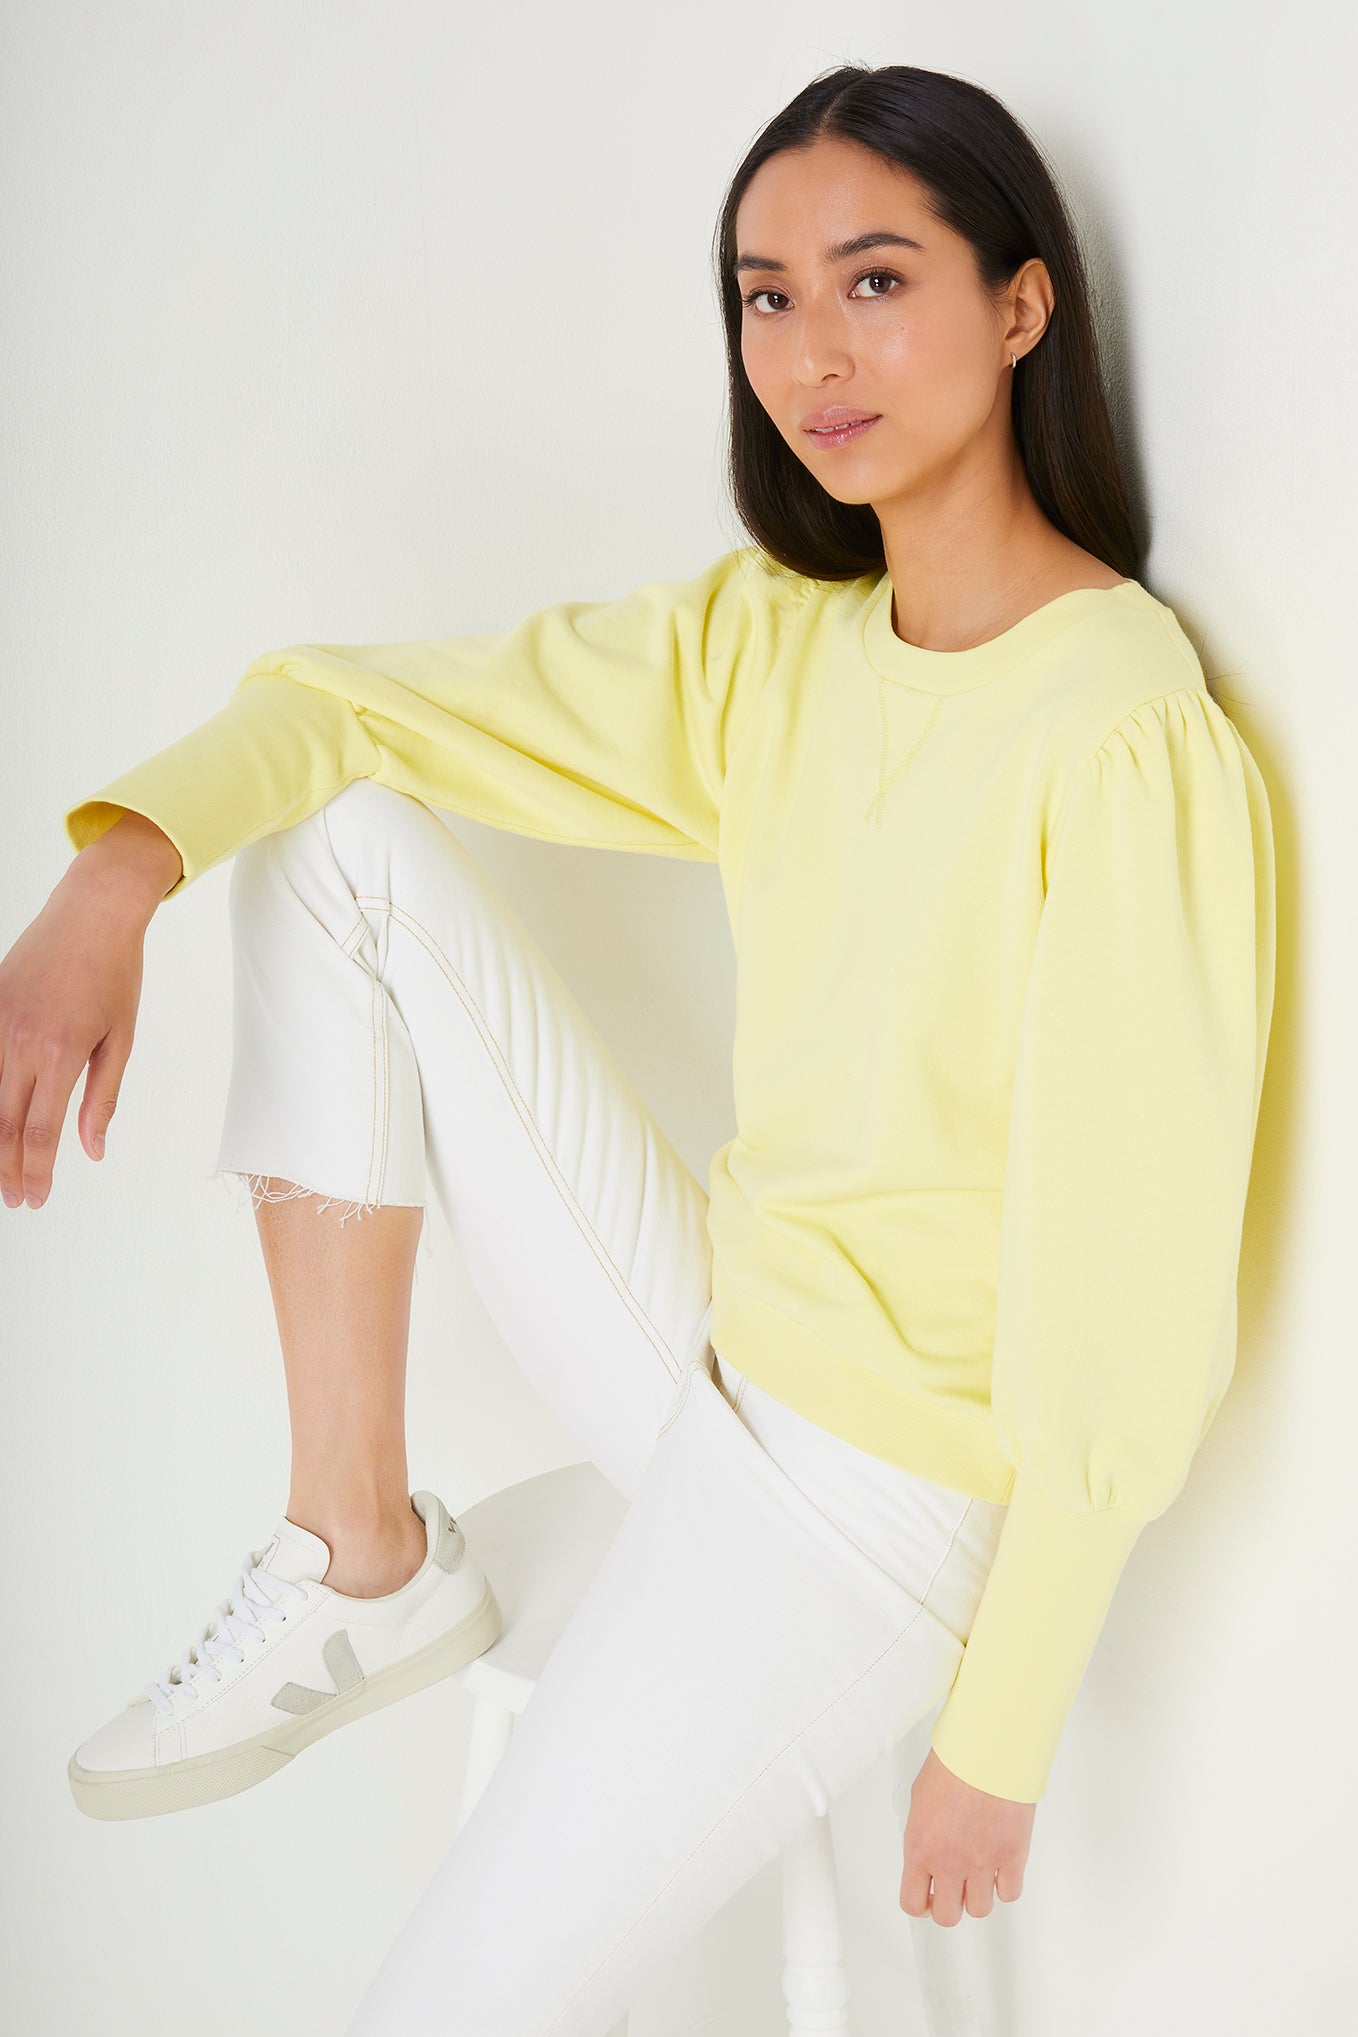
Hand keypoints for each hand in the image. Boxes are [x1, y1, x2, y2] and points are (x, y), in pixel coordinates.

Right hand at [0, 813, 179, 1209]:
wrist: (92, 912)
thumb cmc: (114, 972)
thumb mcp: (120, 1038)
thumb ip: (102, 1097)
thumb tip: (92, 1149)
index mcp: (59, 1053)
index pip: (39, 1131)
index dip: (35, 1171)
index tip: (34, 1198)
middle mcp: (20, 1041)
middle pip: (4, 1122)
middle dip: (8, 1167)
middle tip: (14, 1198)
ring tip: (0, 1170)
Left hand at [899, 1745, 1035, 1925]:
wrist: (987, 1749)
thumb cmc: (953, 1764)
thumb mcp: (920, 1800)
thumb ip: (923, 1835)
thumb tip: (929, 1850)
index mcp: (920, 1848)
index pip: (913, 1902)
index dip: (921, 1903)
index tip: (928, 1897)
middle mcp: (950, 1863)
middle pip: (948, 1916)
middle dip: (950, 1904)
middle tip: (955, 1887)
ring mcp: (982, 1863)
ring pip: (980, 1909)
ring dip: (979, 1894)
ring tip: (979, 1871)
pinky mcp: (1012, 1857)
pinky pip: (1009, 1892)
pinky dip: (1005, 1884)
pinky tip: (1001, 1865)